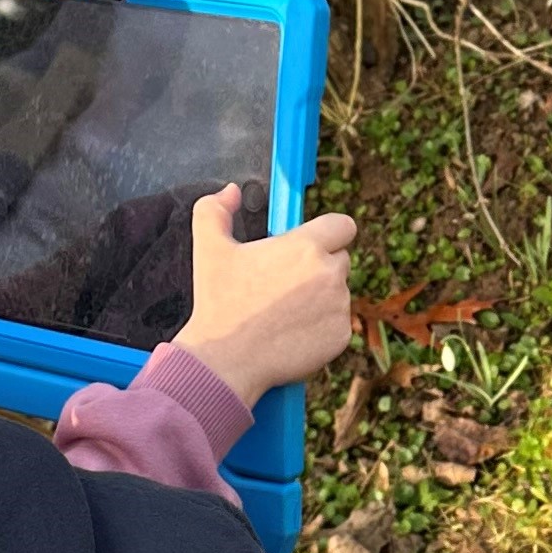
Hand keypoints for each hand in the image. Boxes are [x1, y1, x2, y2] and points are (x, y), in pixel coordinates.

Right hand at [177, 187, 356, 412]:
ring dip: (319, 299)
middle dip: (319, 267)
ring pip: (338, 294)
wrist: (225, 361)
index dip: (330, 232)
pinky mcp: (341, 337)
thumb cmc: (219, 303)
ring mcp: (339, 307)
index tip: (313, 244)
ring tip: (282, 313)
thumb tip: (231, 191)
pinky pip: (337, 325)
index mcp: (306, 246)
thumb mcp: (208, 249)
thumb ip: (214, 210)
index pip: (343, 225)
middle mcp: (330, 274)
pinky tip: (291, 334)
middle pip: (340, 260)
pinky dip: (320, 329)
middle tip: (285, 284)